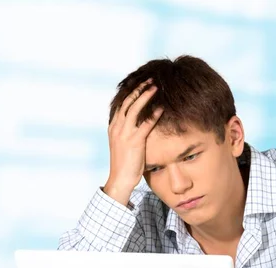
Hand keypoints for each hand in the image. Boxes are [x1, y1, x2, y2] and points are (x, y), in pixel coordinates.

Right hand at [104, 79, 162, 205]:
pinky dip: (153, 114)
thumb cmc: (125, 164)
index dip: (131, 92)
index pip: (121, 104)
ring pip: (134, 109)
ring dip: (145, 96)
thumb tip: (140, 126)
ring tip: (156, 87)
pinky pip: (145, 124)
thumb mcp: (124, 145)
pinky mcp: (134, 141)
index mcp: (113, 127)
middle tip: (150, 80)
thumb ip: (129, 133)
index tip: (141, 84)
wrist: (120, 179)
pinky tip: (161, 108)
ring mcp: (124, 134)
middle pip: (127, 102)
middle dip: (139, 89)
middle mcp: (117, 127)